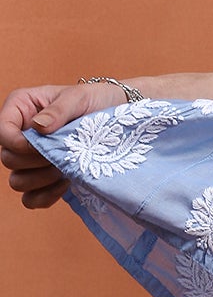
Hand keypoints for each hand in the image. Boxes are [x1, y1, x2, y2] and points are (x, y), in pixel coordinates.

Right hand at [0, 82, 116, 208]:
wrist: (118, 116)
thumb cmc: (96, 99)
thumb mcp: (79, 97)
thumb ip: (58, 110)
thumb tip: (38, 127)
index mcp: (21, 108)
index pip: (2, 132)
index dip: (18, 142)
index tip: (43, 144)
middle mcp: (20, 133)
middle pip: (8, 159)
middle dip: (35, 161)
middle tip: (62, 154)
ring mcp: (30, 158)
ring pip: (17, 181)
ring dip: (41, 179)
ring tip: (66, 168)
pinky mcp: (42, 177)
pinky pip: (30, 199)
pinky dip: (45, 196)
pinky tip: (66, 183)